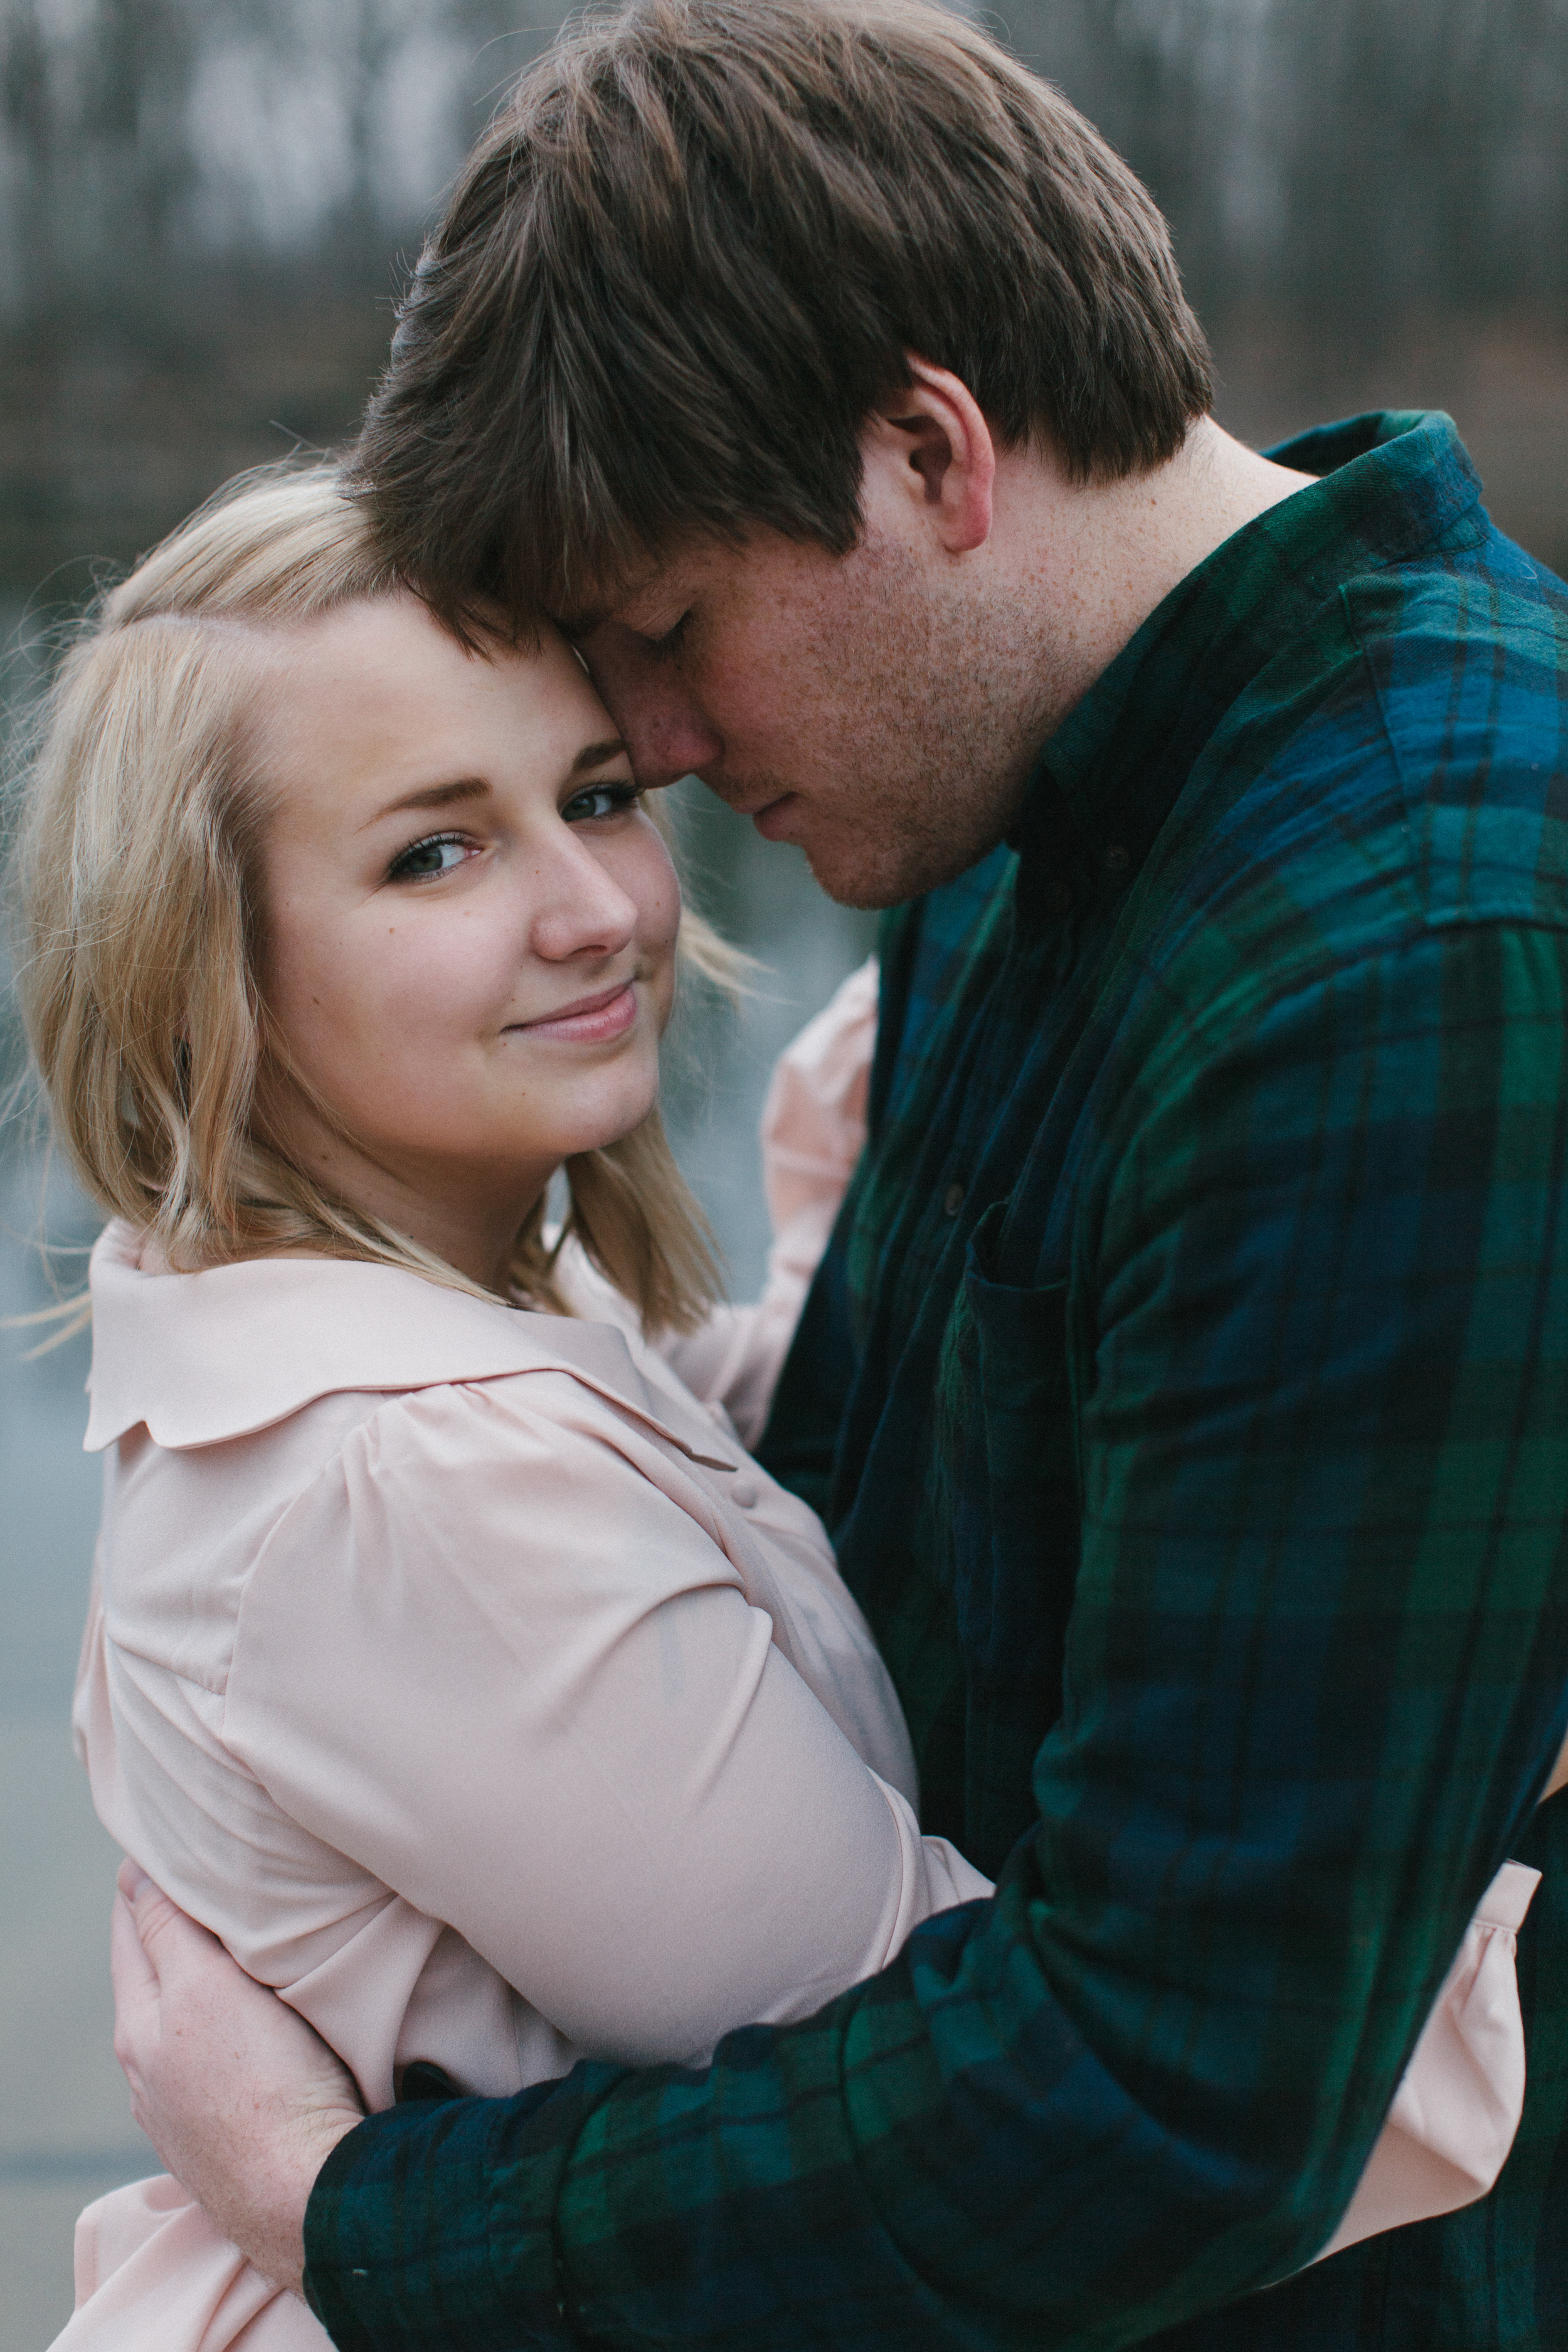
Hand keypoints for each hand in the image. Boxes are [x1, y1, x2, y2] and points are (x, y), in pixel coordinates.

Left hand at [111, 1860, 363, 2295]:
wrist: (306, 2196)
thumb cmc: (263, 2089)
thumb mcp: (206, 1990)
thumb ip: (170, 1931)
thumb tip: (135, 1875)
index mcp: (139, 2026)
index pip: (132, 1930)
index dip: (147, 1881)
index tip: (170, 1840)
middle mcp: (149, 2071)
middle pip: (152, 1975)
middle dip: (167, 1926)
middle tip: (201, 1876)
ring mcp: (185, 2109)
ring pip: (183, 2019)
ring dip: (196, 1978)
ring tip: (229, 1939)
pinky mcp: (226, 2134)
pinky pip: (214, 2058)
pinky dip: (222, 2023)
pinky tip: (250, 2021)